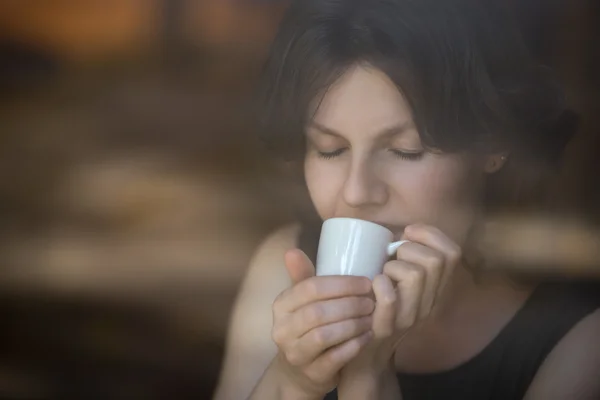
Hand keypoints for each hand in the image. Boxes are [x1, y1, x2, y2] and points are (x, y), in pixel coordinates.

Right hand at [271, 249, 375, 397]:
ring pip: (325, 335)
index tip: (365, 281)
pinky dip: (353, 346)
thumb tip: (292, 250)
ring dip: (352, 324)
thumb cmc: (307, 326)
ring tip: (371, 317)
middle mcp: (282, 330)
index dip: (340, 284)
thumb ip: (303, 276)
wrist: (300, 370)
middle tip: (371, 300)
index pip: (310, 288)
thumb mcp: (303, 301)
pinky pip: (334, 358)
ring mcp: (295, 354)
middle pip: (317, 312)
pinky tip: (367, 336)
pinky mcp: (311, 373)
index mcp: (281, 305)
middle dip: (349, 304)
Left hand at [341, 224, 461, 376]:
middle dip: (409, 249)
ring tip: (382, 275)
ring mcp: (410, 317)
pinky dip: (379, 283)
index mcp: (434, 288)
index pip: (452, 253)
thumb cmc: (377, 308)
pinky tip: (373, 285)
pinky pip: (390, 297)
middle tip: (392, 259)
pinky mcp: (387, 328)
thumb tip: (397, 232)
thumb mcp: (400, 282)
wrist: (365, 355)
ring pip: (416, 274)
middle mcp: (429, 302)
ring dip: (393, 266)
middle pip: (435, 260)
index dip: (432, 234)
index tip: (408, 233)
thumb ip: (405, 260)